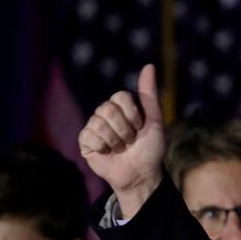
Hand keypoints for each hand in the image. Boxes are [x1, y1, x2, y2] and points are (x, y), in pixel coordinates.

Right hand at [79, 64, 165, 216]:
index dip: (133, 114)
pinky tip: (108, 152)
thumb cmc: (150, 148)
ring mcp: (94, 126)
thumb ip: (149, 94)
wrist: (142, 173)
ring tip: (121, 148)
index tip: (140, 127)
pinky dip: (103, 147)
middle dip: (125, 129)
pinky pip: (89, 136)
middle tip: (131, 141)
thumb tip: (149, 65)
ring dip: (116, 140)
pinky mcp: (85, 141)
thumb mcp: (155, 120)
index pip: (120, 96)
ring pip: (99, 123)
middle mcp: (106, 113)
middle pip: (108, 109)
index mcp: (122, 106)